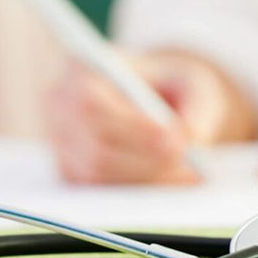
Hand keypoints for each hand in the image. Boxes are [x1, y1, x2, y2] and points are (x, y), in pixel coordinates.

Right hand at [44, 50, 257, 184]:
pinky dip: (138, 189)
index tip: (177, 143)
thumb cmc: (169, 85)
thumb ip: (198, 106)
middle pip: (94, 148)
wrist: (151, 99)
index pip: (94, 106)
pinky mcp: (68, 170)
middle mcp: (59, 104)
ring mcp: (59, 141)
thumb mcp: (192, 83)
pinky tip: (168, 180)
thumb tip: (192, 139)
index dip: (134, 129)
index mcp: (82, 68)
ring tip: (189, 175)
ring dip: (146, 179)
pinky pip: (98, 189)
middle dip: (147, 162)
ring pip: (97, 174)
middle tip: (193, 169)